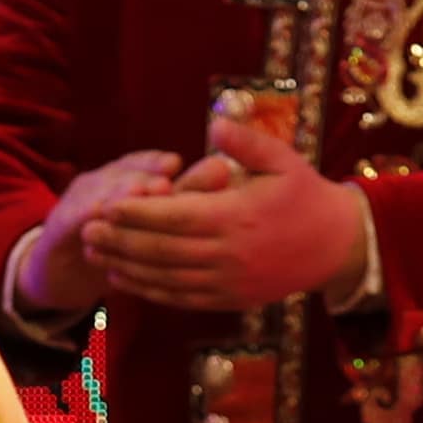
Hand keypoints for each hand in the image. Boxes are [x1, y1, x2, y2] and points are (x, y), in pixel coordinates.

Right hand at [8, 147, 182, 317]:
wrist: (66, 273)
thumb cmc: (120, 245)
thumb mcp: (151, 223)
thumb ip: (185, 195)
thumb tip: (223, 170)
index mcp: (127, 178)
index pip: (143, 163)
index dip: (157, 162)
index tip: (178, 164)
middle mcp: (103, 183)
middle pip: (123, 174)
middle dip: (143, 176)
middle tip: (164, 183)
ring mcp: (79, 201)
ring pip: (99, 191)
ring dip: (118, 192)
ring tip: (137, 195)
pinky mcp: (59, 224)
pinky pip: (73, 217)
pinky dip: (86, 214)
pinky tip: (97, 215)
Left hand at [74, 110, 366, 311]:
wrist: (336, 245)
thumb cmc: (305, 194)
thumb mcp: (283, 159)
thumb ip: (245, 141)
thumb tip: (213, 123)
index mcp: (236, 215)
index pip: (173, 216)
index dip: (135, 213)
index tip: (106, 204)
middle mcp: (228, 253)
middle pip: (160, 250)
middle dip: (119, 241)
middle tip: (86, 231)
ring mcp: (228, 281)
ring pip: (165, 278)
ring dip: (126, 267)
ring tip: (95, 255)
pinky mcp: (230, 299)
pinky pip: (180, 297)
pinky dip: (149, 289)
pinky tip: (126, 278)